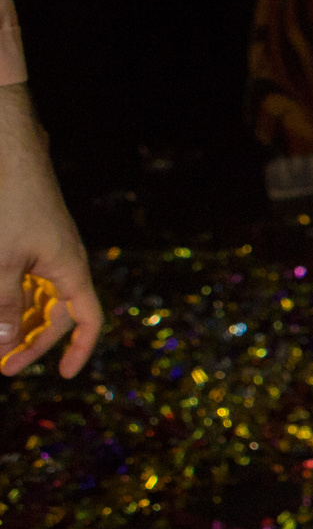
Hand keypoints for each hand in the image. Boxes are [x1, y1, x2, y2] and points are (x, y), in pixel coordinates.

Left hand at [0, 171, 102, 379]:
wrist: (8, 153)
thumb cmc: (10, 205)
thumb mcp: (3, 262)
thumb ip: (4, 305)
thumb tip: (6, 343)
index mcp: (69, 269)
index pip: (87, 319)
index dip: (79, 349)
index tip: (65, 375)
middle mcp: (63, 263)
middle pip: (57, 315)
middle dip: (32, 343)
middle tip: (4, 366)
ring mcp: (44, 251)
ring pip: (37, 299)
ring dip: (18, 321)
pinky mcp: (27, 240)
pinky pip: (23, 281)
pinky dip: (11, 299)